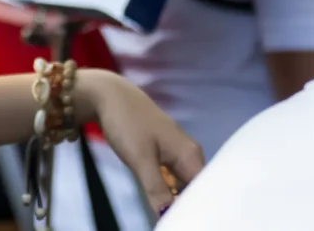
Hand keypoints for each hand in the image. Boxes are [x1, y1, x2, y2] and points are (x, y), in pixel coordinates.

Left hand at [77, 69, 203, 215]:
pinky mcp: (165, 151)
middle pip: (196, 190)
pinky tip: (161, 201)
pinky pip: (173, 177)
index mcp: (190, 155)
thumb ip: (157, 191)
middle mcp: (190, 154)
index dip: (198, 209)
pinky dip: (169, 190)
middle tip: (174, 220)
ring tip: (170, 216)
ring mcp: (177, 152)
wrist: (109, 95)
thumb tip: (168, 216)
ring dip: (177, 200)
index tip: (189, 220)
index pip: (204, 192)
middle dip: (188, 207)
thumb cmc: (127, 123)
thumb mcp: (140, 160)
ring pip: (184, 184)